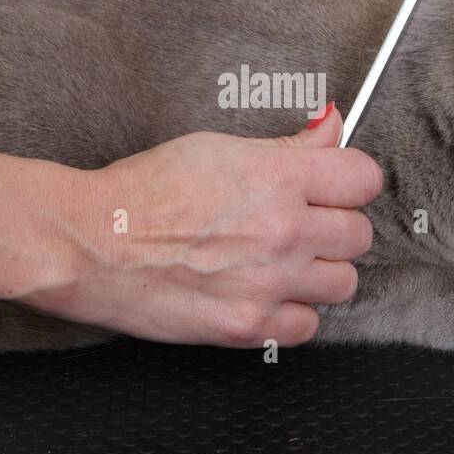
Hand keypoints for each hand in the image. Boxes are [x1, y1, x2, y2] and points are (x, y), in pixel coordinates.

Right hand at [21, 106, 381, 347]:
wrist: (91, 244)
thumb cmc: (142, 192)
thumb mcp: (216, 148)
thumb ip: (285, 146)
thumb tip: (330, 126)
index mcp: (278, 179)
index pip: (363, 178)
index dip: (349, 180)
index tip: (334, 187)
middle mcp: (284, 231)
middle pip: (359, 234)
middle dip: (334, 227)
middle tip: (300, 226)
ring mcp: (269, 283)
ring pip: (344, 283)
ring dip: (320, 273)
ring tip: (284, 263)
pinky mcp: (249, 326)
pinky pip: (308, 327)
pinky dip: (292, 314)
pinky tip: (265, 295)